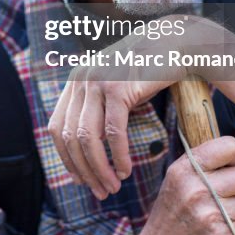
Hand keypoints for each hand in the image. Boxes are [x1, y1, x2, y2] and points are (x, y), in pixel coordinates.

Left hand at [49, 72, 166, 199]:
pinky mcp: (118, 88)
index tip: (80, 180)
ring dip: (99, 169)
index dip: (66, 158)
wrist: (176, 43)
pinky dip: (118, 156)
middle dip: (84, 170)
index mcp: (76, 80)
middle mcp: (81, 80)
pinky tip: (125, 170)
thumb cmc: (149, 69)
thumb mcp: (116, 87)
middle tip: (100, 191)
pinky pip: (113, 133)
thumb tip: (87, 148)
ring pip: (88, 139)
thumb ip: (98, 109)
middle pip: (70, 138)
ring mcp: (97, 82)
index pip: (58, 128)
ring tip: (112, 186)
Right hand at [134, 136, 234, 234]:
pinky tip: (227, 226)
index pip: (230, 146)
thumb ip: (219, 158)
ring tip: (229, 210)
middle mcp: (197, 189)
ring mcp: (210, 215)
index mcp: (186, 169)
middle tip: (232, 191)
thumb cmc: (175, 210)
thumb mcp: (184, 177)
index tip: (230, 166)